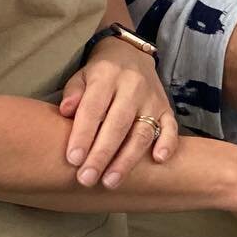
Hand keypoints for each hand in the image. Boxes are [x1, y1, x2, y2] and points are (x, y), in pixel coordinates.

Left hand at [60, 36, 177, 187]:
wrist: (131, 55)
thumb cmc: (99, 75)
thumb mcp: (81, 76)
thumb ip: (73, 93)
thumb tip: (65, 111)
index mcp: (107, 76)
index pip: (94, 108)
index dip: (83, 134)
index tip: (73, 160)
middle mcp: (132, 86)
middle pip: (118, 124)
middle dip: (101, 154)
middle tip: (86, 179)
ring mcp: (152, 98)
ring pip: (142, 131)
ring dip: (127, 159)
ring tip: (110, 181)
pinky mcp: (167, 108)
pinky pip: (171, 127)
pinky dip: (166, 143)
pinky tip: (157, 160)